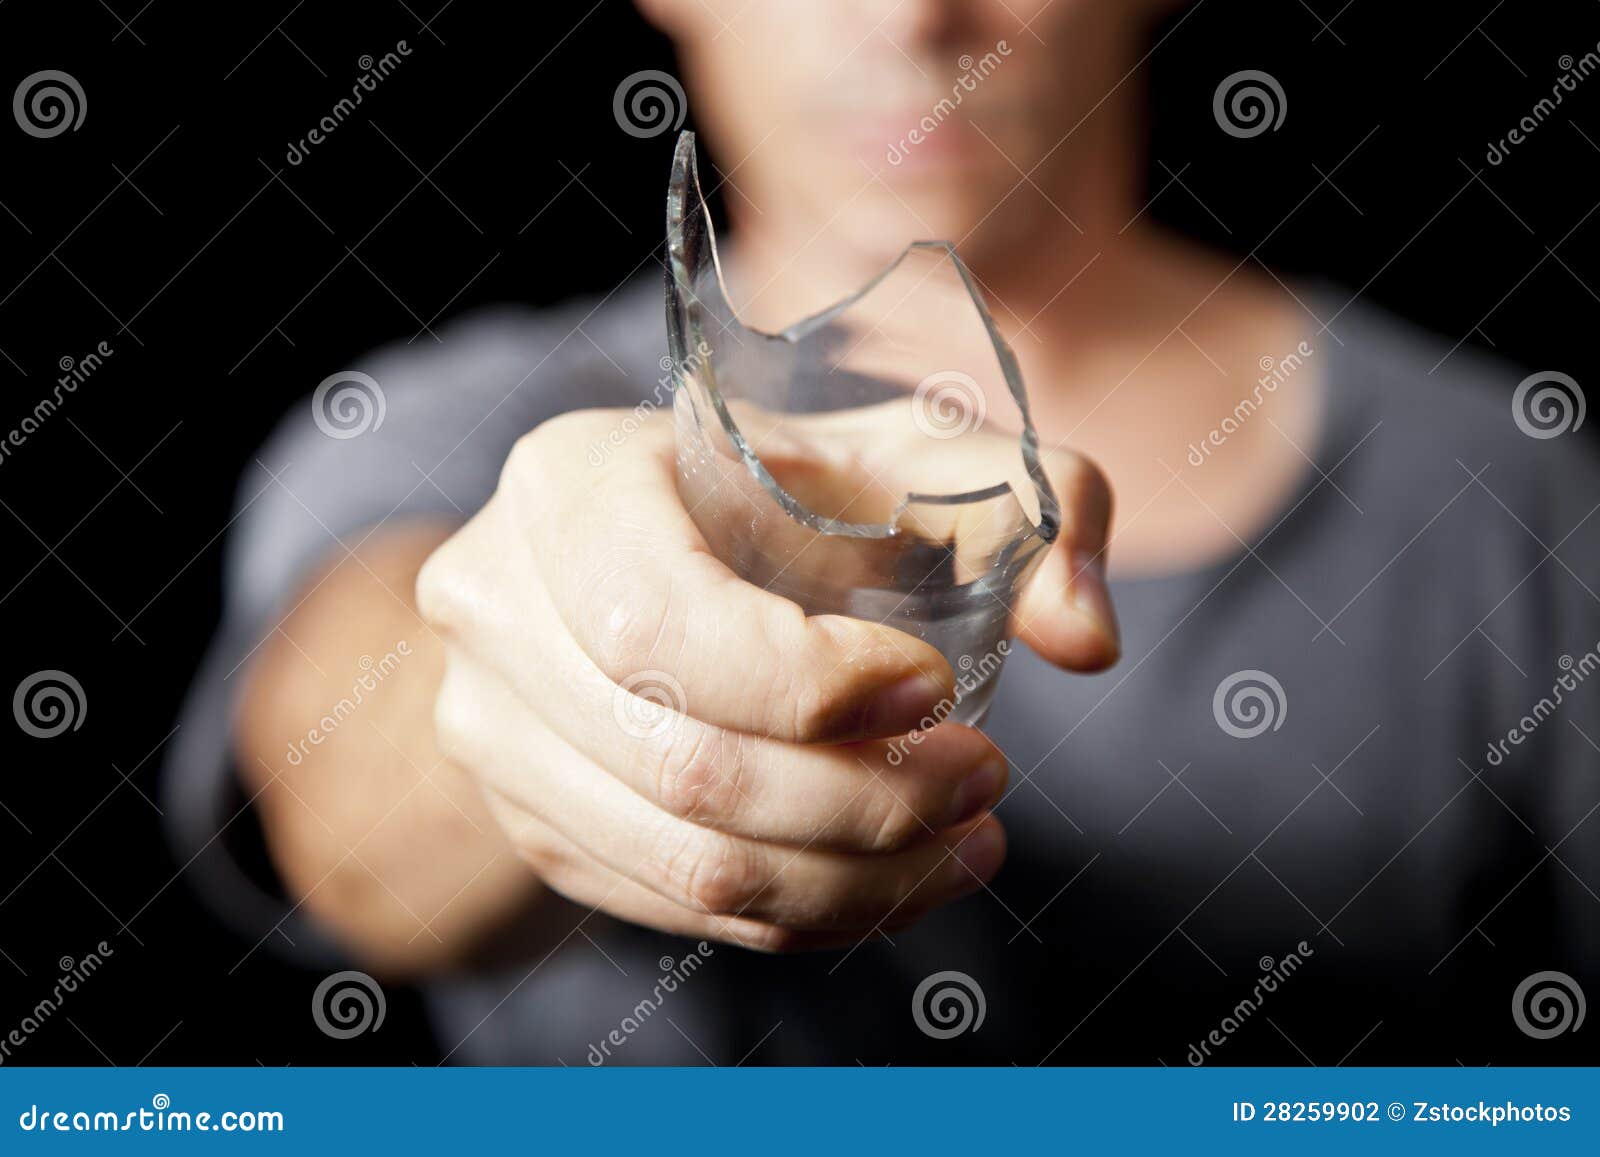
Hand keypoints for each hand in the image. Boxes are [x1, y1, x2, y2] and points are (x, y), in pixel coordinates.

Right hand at [416, 408, 1116, 951]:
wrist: (663, 554)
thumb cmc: (795, 494)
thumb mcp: (913, 457)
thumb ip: (1037, 498)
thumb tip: (1087, 639)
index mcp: (568, 485)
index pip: (663, 626)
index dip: (814, 686)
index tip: (936, 685)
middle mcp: (498, 607)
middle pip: (685, 767)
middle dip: (867, 799)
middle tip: (984, 778)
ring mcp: (497, 730)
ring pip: (687, 864)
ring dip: (857, 877)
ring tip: (967, 837)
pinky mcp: (536, 822)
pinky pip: (678, 911)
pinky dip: (810, 913)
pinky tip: (900, 875)